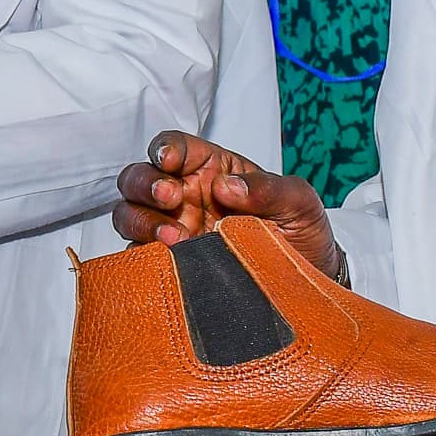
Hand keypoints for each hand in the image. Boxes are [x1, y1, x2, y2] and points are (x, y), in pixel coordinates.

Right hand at [111, 132, 338, 275]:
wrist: (306, 289)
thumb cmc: (301, 235)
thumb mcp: (299, 203)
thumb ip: (269, 188)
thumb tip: (227, 186)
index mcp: (211, 170)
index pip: (173, 147)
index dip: (165, 148)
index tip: (171, 160)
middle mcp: (184, 198)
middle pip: (137, 178)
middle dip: (145, 184)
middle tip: (170, 198)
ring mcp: (172, 232)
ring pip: (129, 215)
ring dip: (141, 221)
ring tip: (174, 240)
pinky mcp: (169, 267)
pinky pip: (137, 259)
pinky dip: (143, 258)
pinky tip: (167, 263)